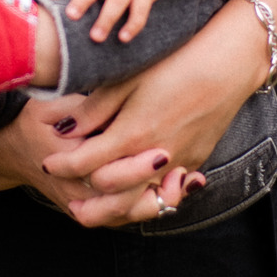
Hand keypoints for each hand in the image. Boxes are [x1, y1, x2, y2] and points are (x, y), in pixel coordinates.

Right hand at [0, 95, 203, 226]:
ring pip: (129, 214)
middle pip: (123, 205)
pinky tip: (180, 184)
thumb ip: (81, 107)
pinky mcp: (96, 206)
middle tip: (182, 172)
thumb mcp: (50, 107)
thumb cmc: (34, 123)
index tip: (163, 153)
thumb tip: (109, 100)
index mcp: (68, 165)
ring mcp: (87, 203)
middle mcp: (78, 191)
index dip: (136, 168)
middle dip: (156, 192)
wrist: (13, 152)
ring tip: (185, 179)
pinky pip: (128, 214)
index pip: (107, 175)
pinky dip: (155, 203)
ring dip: (159, 202)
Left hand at [42, 0, 269, 194]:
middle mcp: (155, 157)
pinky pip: (167, 193)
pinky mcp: (196, 161)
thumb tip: (64, 129)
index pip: (86, 163)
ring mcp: (179, 163)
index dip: (61, 165)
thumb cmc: (176, 64)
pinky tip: (136, 195)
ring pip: (142, 204)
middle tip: (69, 203)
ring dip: (116, 212)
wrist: (229, 65)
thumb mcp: (128, 79)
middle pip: (112, 198)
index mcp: (133, 134)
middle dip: (86, 205)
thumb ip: (94, 108)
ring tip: (98, 209)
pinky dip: (148, 199)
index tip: (47, 164)